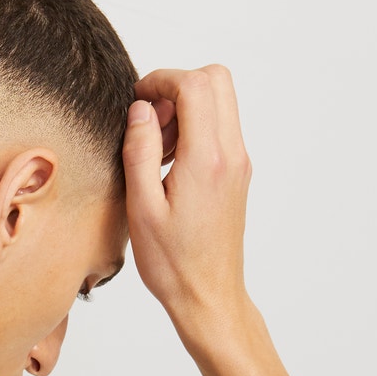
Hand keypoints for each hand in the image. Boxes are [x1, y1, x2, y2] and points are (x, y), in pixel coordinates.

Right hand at [122, 64, 252, 335]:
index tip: (137, 100)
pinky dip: (196, 127)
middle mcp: (231, 154)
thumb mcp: (142, 208)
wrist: (208, 295)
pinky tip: (171, 162)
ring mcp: (239, 162)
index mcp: (207, 160)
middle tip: (150, 120)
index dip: (161, 81)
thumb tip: (140, 109)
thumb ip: (140, 151)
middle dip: (178, 86)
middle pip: (217, 79)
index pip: (194, 85)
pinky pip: (221, 127)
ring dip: (187, 107)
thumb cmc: (172, 263)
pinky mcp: (237, 173)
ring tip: (158, 147)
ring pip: (221, 101)